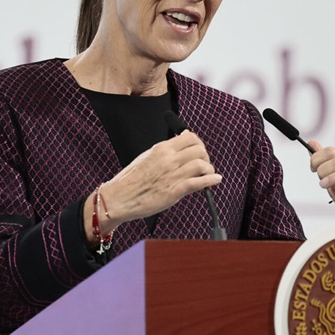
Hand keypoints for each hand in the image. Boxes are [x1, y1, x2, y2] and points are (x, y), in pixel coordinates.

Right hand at [91, 131, 221, 233]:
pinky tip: (215, 180)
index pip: (190, 137)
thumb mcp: (147, 156)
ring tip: (207, 174)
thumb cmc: (131, 180)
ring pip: (202, 164)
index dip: (199, 143)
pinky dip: (211, 180)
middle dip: (206, 156)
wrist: (118, 198)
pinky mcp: (174, 192)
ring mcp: (172, 175)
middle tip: (204, 164)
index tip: (199, 150)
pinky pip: (199, 183)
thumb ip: (165, 150)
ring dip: (209, 169)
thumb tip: (182, 139)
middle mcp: (168, 159)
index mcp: (161, 148)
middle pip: (199, 150)